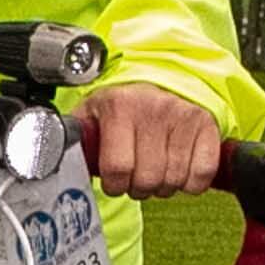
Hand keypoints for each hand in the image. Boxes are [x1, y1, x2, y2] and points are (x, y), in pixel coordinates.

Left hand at [78, 81, 225, 198]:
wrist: (161, 76)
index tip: (115, 181)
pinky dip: (190, 183)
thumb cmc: (122, 103)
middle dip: (138, 188)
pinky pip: (201, 175)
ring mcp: (184, 116)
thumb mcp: (92, 113)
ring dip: (163, 187)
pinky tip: (179, 169)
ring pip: (174, 181)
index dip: (114, 185)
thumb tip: (56, 162)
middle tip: (136, 177)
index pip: (117, 169)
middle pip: (147, 180)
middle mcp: (154, 108)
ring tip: (156, 171)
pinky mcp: (207, 125)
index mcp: (120, 106)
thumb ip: (77, 139)